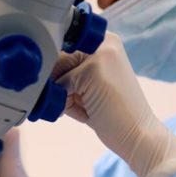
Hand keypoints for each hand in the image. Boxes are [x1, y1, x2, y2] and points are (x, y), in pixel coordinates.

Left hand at [53, 33, 175, 176]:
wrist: (140, 136)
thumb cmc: (113, 115)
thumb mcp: (89, 87)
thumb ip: (67, 74)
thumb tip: (36, 70)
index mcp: (104, 41)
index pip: (61, 47)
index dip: (57, 72)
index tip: (68, 89)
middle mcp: (103, 40)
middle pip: (55, 58)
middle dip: (58, 85)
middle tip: (83, 102)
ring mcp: (99, 53)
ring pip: (56, 73)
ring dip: (62, 95)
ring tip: (89, 107)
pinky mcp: (92, 69)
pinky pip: (60, 86)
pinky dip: (67, 104)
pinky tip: (90, 111)